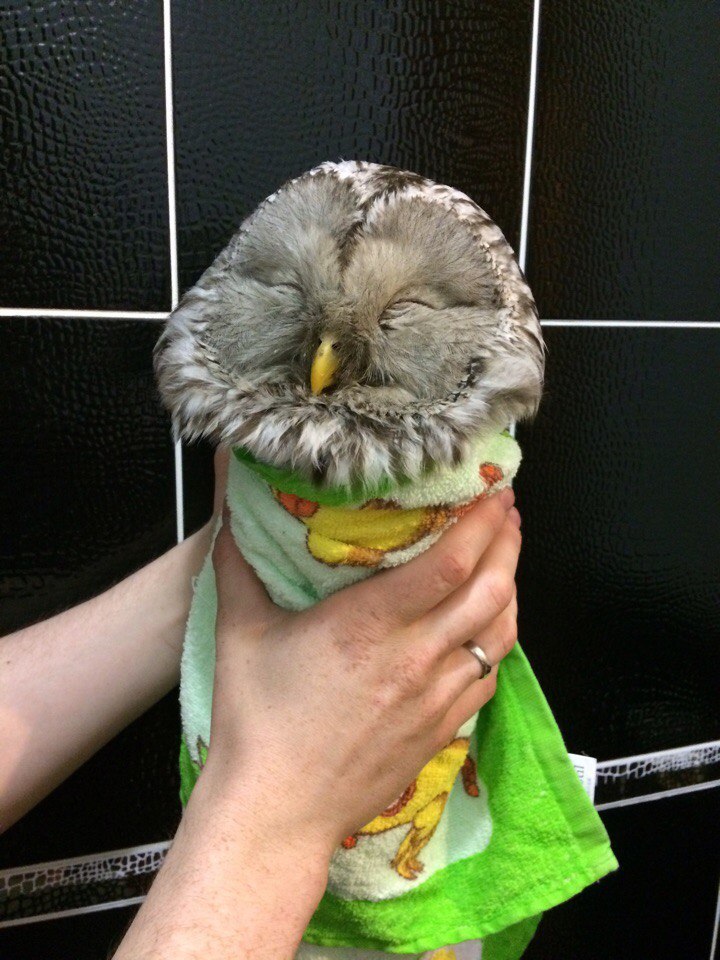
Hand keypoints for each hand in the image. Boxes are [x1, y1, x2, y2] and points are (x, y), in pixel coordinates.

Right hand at [201, 484, 521, 856]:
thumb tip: (228, 504)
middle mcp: (415, 659)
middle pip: (491, 590)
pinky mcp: (442, 730)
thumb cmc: (257, 724)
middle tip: (508, 511)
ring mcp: (435, 698)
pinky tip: (489, 625)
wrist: (277, 813)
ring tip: (506, 557)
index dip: (482, 522)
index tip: (492, 493)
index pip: (451, 564)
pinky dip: (498, 640)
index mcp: (369, 626)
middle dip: (509, 542)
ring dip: (511, 587)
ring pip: (500, 633)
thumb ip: (238, 559)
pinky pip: (489, 676)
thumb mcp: (239, 631)